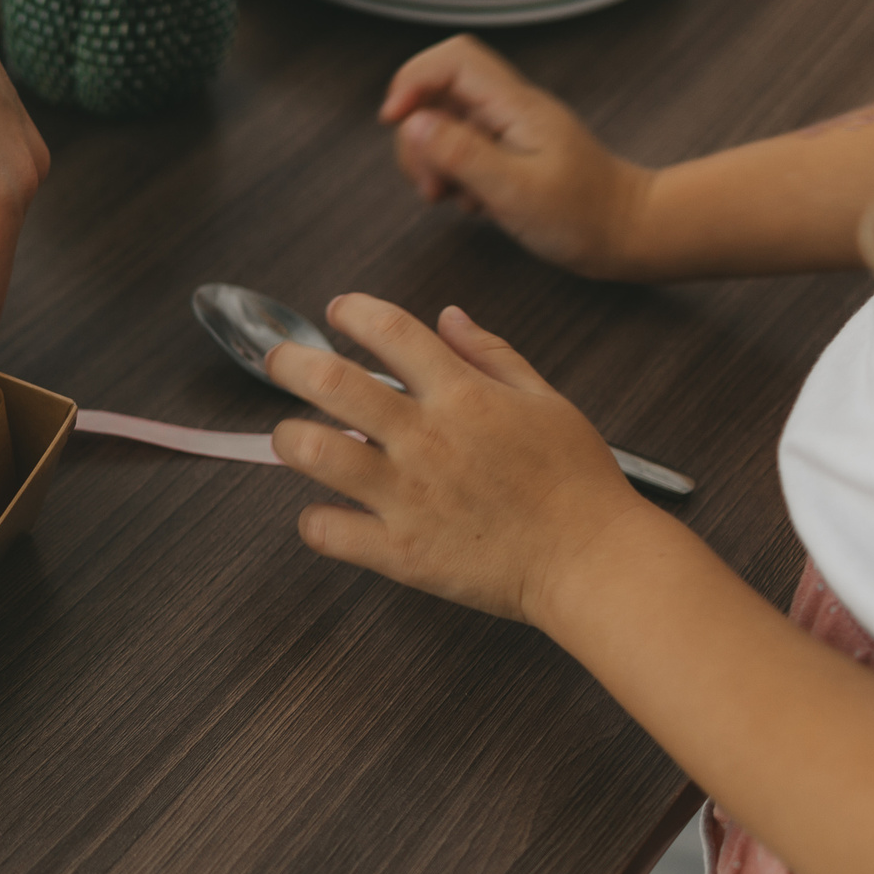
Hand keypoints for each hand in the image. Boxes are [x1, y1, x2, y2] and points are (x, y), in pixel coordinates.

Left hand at [266, 296, 654, 626]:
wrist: (594, 562)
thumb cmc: (577, 480)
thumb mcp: (546, 400)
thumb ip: (491, 354)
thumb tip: (447, 315)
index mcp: (464, 396)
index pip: (390, 330)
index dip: (353, 311)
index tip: (338, 312)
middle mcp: (426, 439)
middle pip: (330, 382)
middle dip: (289, 363)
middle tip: (279, 362)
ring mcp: (409, 496)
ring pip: (313, 452)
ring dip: (289, 439)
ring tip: (292, 438)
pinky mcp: (401, 551)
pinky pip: (328, 530)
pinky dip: (315, 520)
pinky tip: (325, 512)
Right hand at [380, 35, 652, 278]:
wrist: (628, 234)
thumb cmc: (584, 215)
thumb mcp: (516, 190)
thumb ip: (462, 153)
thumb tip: (412, 121)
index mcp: (514, 106)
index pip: (451, 59)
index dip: (412, 80)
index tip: (394, 120)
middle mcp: (507, 109)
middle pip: (435, 93)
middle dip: (417, 137)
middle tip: (433, 183)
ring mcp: (505, 129)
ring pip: (440, 124)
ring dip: (431, 161)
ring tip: (454, 196)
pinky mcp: (504, 151)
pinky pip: (457, 150)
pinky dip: (450, 175)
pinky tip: (472, 201)